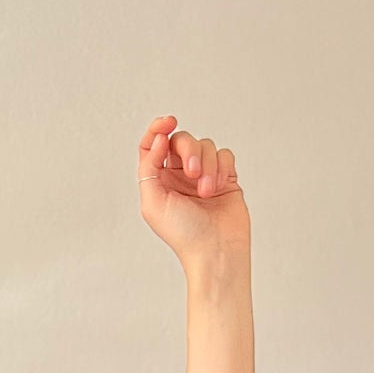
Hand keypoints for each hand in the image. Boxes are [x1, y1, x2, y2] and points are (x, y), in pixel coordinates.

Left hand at [137, 116, 248, 264]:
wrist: (215, 250)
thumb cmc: (184, 234)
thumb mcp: (153, 203)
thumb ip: (148, 167)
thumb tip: (157, 139)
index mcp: (158, 181)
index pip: (152, 145)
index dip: (157, 128)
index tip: (168, 122)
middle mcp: (178, 175)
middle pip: (181, 140)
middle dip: (188, 150)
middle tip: (191, 173)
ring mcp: (202, 175)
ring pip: (205, 145)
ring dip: (206, 166)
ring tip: (206, 192)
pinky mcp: (224, 177)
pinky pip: (224, 154)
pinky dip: (221, 168)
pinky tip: (218, 189)